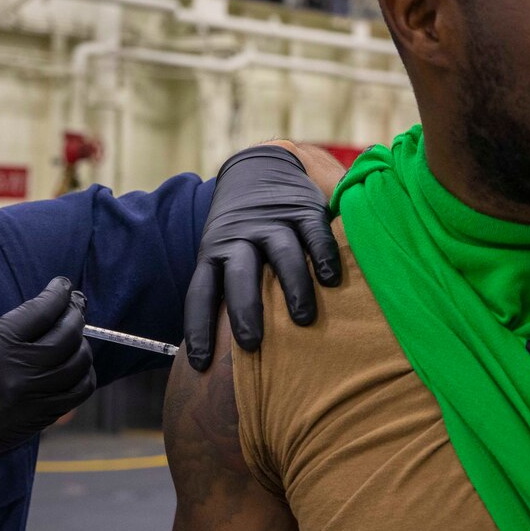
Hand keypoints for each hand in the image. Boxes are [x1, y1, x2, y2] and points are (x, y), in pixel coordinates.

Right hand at [0, 277, 96, 455]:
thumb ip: (8, 321)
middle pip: (67, 335)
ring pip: (79, 363)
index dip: (58, 293)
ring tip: (74, 336)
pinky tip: (76, 365)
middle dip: (75, 314)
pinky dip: (84, 374)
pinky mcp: (43, 415)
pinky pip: (79, 391)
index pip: (42, 310)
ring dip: (82, 344)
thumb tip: (44, 314)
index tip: (63, 285)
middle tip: (74, 306)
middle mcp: (21, 370)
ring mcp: (35, 396)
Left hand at [183, 145, 340, 370]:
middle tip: (251, 344)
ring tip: (302, 320)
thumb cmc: (244, 231)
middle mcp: (240, 238)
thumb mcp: (225, 253)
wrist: (261, 166)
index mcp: (214, 252)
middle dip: (243, 309)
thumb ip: (227, 289)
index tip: (200, 363)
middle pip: (238, 275)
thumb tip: (223, 352)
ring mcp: (272, 222)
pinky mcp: (302, 209)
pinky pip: (313, 233)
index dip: (198, 327)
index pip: (200, 292)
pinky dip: (323, 255)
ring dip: (290, 287)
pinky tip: (331, 280)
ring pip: (279, 254)